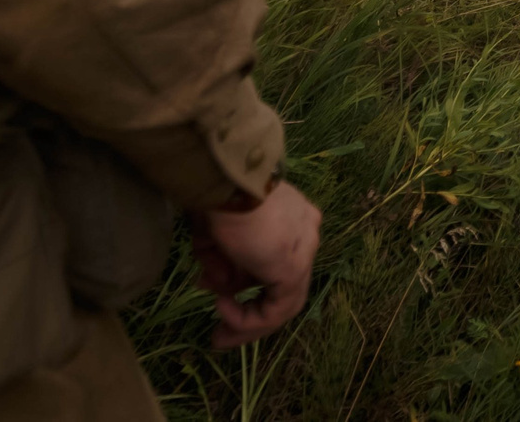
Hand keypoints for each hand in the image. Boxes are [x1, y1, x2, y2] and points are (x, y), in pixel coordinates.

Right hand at [189, 182, 320, 348]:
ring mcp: (304, 252)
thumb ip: (221, 260)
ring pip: (282, 301)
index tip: (214, 291)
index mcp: (292, 218)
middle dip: (246, 306)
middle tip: (219, 325)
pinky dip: (248, 320)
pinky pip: (275, 310)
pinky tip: (223, 310)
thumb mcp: (217, 232)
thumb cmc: (219, 197)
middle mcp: (305, 234)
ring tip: (220, 336)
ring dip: (248, 322)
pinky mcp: (293, 270)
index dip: (241, 281)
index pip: (273, 260)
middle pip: (278, 283)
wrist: (229, 183)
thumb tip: (217, 285)